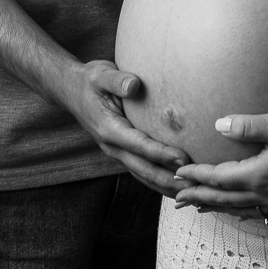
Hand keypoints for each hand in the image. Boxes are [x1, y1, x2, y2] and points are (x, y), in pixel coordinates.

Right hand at [68, 60, 189, 196]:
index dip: (162, 154)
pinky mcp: (123, 152)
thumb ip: (117, 80)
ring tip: (192, 193)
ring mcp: (118, 153)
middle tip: (195, 186)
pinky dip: (159, 182)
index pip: (140, 145)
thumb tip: (134, 84)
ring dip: (167, 186)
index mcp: (109, 129)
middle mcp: (113, 146)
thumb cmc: (90, 81)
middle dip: (169, 180)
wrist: (72, 91)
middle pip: (144, 170)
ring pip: (144, 176)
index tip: (183, 159)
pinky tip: (177, 187)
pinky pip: (142, 171)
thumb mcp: (100, 75)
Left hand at [173, 111, 267, 223]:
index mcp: (259, 176)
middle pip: (224, 200)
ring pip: (241, 210)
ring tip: (201, 209)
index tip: (177, 173)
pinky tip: (242, 211)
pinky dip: (244, 213)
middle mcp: (267, 196)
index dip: (196, 176)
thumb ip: (246, 125)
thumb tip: (218, 125)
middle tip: (177, 199)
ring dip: (218, 208)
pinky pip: (261, 215)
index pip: (217, 178)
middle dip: (199, 198)